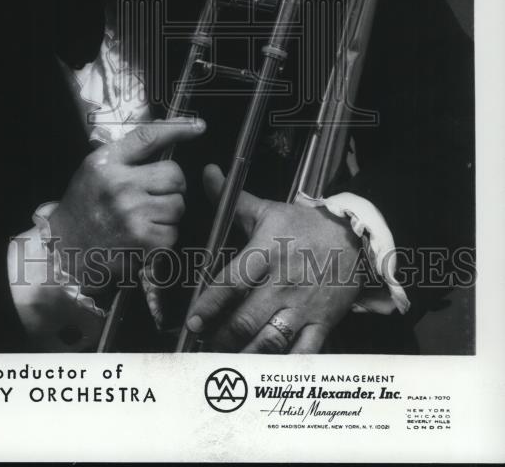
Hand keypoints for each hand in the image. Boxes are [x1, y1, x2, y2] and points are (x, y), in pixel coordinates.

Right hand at [48, 118, 204, 291]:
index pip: (149, 136)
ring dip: (168, 213)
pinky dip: (163, 236)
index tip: (198, 126)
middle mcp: (120, 185)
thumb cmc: (83, 206)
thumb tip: (166, 136)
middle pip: (175, 175)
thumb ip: (125, 154)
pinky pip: (172, 232)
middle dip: (172, 186)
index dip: (178, 128)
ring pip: (178, 206)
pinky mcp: (143, 241)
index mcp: (106, 163)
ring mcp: (132, 214)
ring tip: (144, 217)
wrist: (63, 250)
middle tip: (155, 194)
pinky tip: (143, 236)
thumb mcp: (95, 169)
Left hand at [186, 165, 364, 352]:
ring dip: (247, 355)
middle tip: (204, 348)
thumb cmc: (305, 225)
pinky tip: (268, 374)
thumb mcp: (268, 209)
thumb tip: (208, 174)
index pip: (232, 282)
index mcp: (266, 253)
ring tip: (227, 364)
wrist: (356, 236)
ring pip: (272, 340)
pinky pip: (303, 352)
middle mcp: (283, 283)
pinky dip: (285, 366)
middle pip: (247, 318)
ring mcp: (303, 306)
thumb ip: (233, 199)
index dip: (210, 304)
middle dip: (222, 337)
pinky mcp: (323, 322)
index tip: (194, 320)